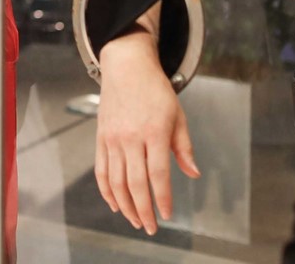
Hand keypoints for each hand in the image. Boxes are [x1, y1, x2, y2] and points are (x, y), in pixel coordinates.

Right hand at [94, 32, 200, 234]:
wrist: (126, 66)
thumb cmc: (155, 90)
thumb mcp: (177, 115)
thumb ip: (184, 147)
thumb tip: (193, 174)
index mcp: (154, 132)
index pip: (158, 174)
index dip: (163, 199)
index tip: (168, 214)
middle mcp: (131, 137)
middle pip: (136, 183)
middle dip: (144, 210)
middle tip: (151, 227)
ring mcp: (113, 138)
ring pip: (116, 181)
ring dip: (126, 206)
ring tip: (135, 220)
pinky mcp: (101, 137)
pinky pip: (101, 170)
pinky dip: (107, 191)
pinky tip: (115, 204)